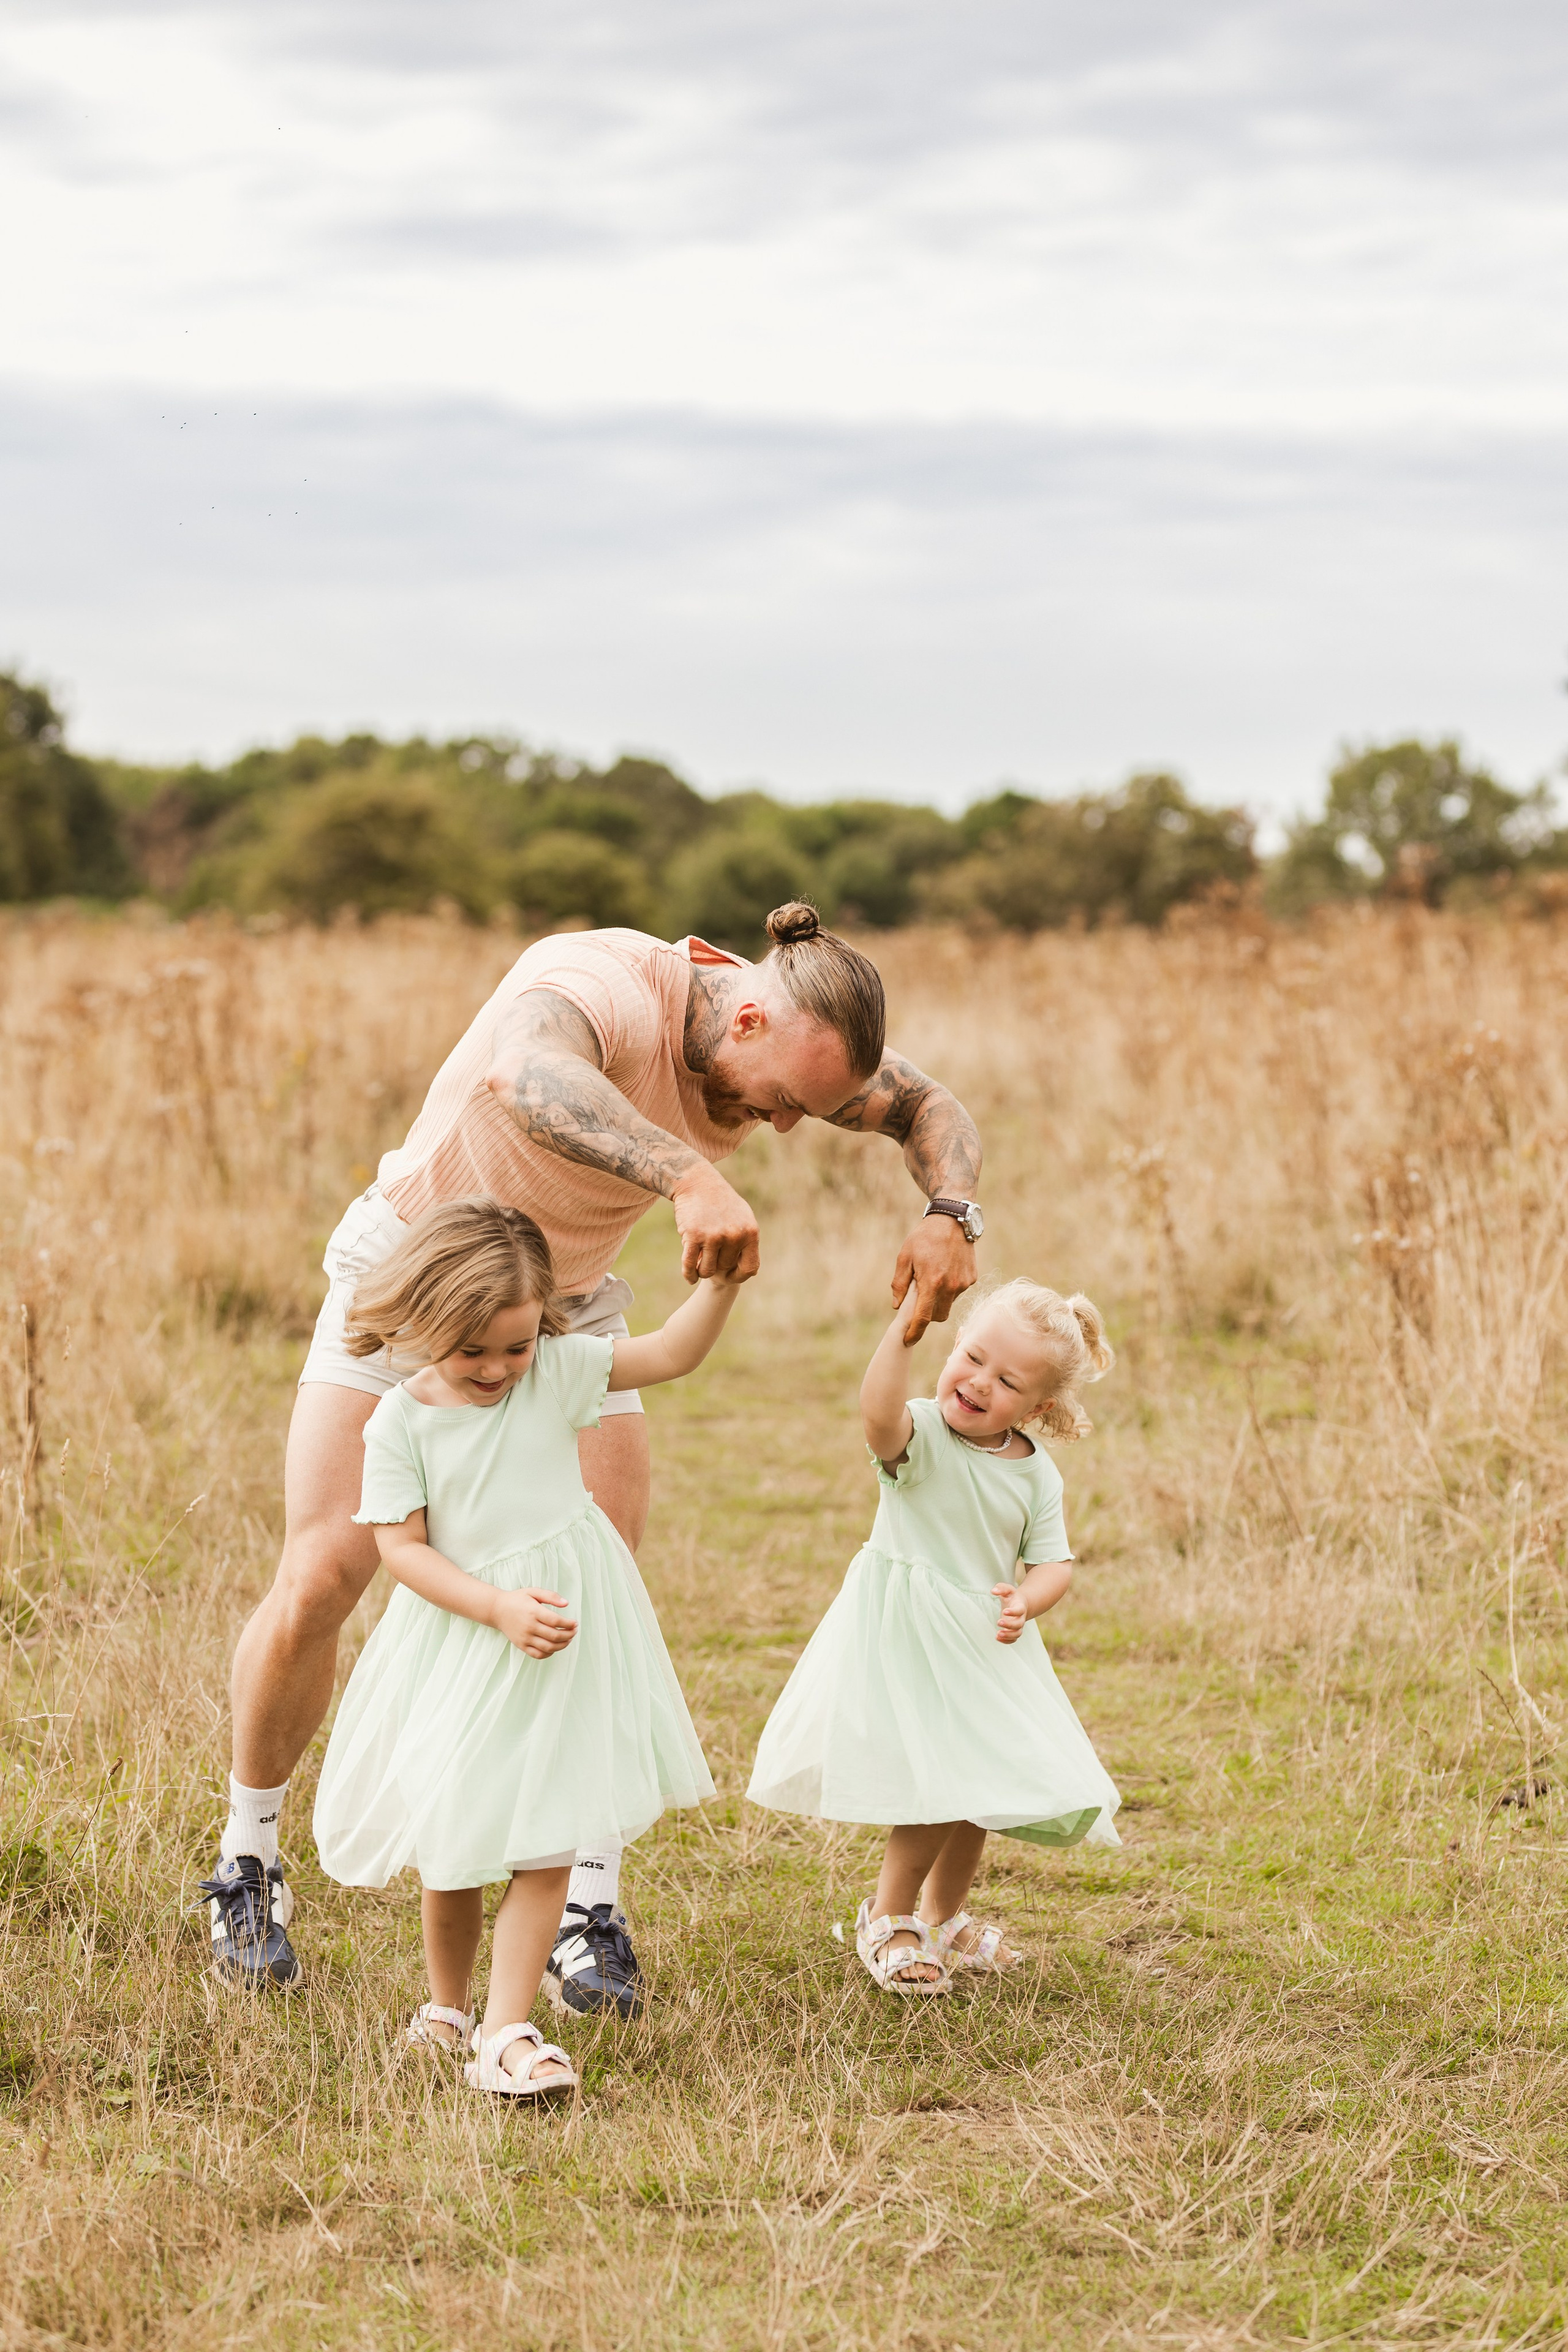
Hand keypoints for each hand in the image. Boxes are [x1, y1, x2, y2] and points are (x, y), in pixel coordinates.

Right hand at [491, 1587, 577, 1657]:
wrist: (497, 1610)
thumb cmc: (517, 1599)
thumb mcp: (533, 1592)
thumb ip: (551, 1596)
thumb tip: (566, 1603)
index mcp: (533, 1612)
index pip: (556, 1621)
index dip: (569, 1624)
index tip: (575, 1623)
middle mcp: (529, 1626)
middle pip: (554, 1636)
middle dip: (569, 1635)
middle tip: (574, 1631)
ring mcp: (525, 1638)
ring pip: (548, 1647)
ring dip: (562, 1645)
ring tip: (568, 1639)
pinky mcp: (521, 1645)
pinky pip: (538, 1654)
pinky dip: (549, 1653)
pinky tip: (554, 1647)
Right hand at [671, 1161, 760, 1283]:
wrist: (697, 1181)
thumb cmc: (719, 1201)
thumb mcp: (742, 1217)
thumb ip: (746, 1240)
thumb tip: (748, 1268)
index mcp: (750, 1232)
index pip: (750, 1268)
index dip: (739, 1276)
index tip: (728, 1275)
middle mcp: (734, 1235)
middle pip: (725, 1268)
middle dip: (716, 1265)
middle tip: (708, 1256)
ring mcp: (714, 1236)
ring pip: (708, 1270)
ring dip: (701, 1270)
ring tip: (699, 1262)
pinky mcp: (694, 1235)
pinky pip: (690, 1265)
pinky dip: (689, 1274)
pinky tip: (689, 1277)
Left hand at [892, 1214, 974, 1343]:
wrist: (953, 1220)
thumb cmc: (924, 1237)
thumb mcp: (905, 1257)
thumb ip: (900, 1284)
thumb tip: (897, 1305)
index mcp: (932, 1283)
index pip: (923, 1318)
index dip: (915, 1332)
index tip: (908, 1340)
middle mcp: (950, 1287)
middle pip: (938, 1316)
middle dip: (927, 1315)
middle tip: (919, 1298)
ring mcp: (963, 1283)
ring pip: (948, 1305)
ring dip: (939, 1300)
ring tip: (932, 1278)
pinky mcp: (971, 1278)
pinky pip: (958, 1292)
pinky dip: (949, 1289)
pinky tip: (944, 1270)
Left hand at [993, 1583, 1027, 1643]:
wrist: (1020, 1604)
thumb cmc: (1012, 1596)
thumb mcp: (1007, 1589)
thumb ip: (1001, 1588)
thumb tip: (993, 1591)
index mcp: (1020, 1606)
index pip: (1020, 1610)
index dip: (1013, 1612)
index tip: (1004, 1611)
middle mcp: (1021, 1617)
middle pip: (1019, 1624)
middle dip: (1009, 1625)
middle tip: (998, 1622)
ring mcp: (1018, 1626)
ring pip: (1017, 1634)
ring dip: (1008, 1636)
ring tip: (998, 1634)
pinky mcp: (1014, 1631)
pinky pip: (1013, 1639)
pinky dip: (1007, 1641)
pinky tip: (997, 1638)